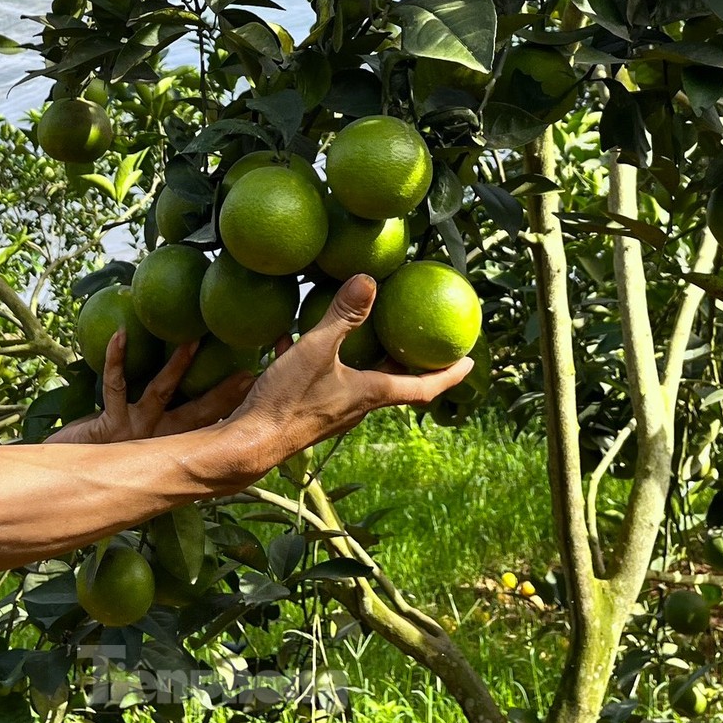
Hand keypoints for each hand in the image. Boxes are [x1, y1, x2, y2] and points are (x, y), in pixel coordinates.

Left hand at [43, 331, 256, 444]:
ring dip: (177, 366)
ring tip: (192, 340)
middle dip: (225, 393)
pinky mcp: (111, 423)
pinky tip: (121, 335)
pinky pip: (116, 385)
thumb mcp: (143, 440)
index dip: (238, 406)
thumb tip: (193, 390)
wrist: (71, 477)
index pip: (213, 423)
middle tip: (249, 371)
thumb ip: (165, 420)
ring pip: (162, 393)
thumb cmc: (106, 449)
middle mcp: (161, 438)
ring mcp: (137, 431)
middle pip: (199, 412)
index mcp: (175, 442)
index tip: (261, 384)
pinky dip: (117, 358)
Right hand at [219, 275, 472, 482]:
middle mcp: (359, 404)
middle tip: (422, 335)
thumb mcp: (316, 351)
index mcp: (372, 393)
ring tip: (369, 327)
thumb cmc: (289, 401)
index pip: (423, 386)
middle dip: (410, 358)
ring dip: (369, 354)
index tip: (471, 361)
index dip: (449, 374)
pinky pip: (324, 376)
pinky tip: (293, 335)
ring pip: (361, 377)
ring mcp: (334, 408)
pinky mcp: (309, 407)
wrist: (250, 443)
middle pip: (395, 379)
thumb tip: (368, 280)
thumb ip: (341, 317)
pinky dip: (320, 356)